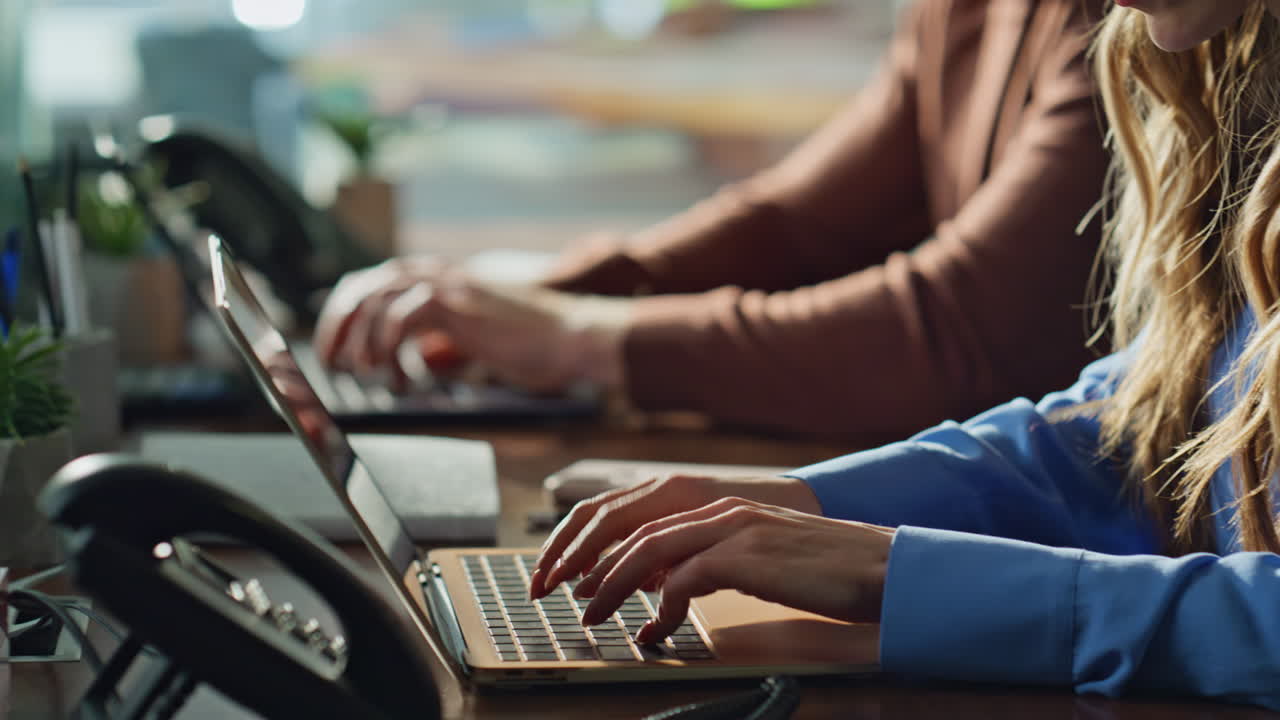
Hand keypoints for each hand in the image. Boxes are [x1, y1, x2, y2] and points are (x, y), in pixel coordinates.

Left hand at [313, 258, 629, 392]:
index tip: (337, 346)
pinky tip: (397, 375)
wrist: (571, 335)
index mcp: (442, 279)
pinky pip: (402, 317)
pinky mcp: (457, 304)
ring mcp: (448, 286)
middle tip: (333, 361)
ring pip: (377, 298)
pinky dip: (389, 347)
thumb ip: (446, 337)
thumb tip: (419, 355)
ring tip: (364, 372)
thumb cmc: (534, 344)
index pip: (375, 282)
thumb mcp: (478, 337)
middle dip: (339, 323)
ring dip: (361, 339)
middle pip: (365, 284)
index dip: (347, 313)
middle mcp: (439, 275)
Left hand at [573, 498, 894, 643]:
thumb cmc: (828, 571)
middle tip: (574, 597)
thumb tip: (676, 585)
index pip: (650, 521)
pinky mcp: (748, 556)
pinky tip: (657, 629)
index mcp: (727, 508)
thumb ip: (720, 561)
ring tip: (595, 613)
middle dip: (597, 564)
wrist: (882, 568)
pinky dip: (662, 605)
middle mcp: (725, 510)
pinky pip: (686, 578)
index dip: (610, 548)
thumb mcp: (764, 558)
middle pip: (638, 531)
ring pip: (651, 549)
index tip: (586, 576)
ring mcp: (736, 529)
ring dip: (614, 584)